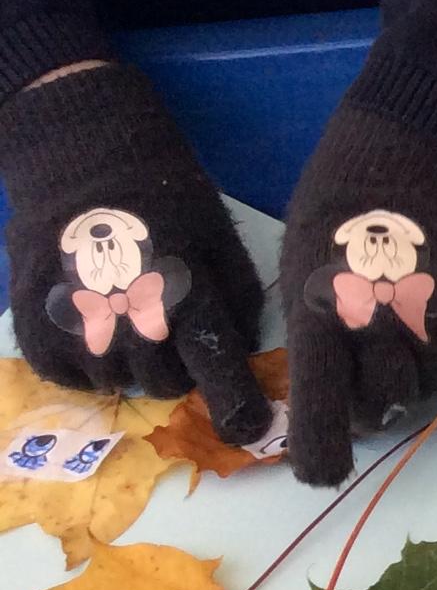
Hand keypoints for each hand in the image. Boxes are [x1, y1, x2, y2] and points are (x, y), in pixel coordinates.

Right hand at [0, 63, 268, 434]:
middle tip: (174, 330)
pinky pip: (66, 376)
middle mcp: (131, 320)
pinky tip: (96, 331)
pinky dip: (85, 366)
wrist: (84, 160)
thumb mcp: (223, 244)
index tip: (248, 430)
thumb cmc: (168, 201)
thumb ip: (239, 304)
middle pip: (167, 386)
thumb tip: (242, 353)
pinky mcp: (34, 323)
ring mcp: (78, 325)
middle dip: (181, 370)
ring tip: (132, 320)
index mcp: (187, 299)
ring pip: (118, 385)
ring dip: (132, 366)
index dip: (238, 409)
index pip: (218, 373)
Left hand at [280, 108, 436, 485]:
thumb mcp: (302, 280)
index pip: (322, 404)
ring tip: (407, 318)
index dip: (322, 451)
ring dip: (416, 371)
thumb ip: (318, 346)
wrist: (408, 161)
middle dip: (372, 396)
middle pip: (381, 405)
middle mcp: (383, 325)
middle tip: (372, 356)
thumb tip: (338, 407)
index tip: (321, 474)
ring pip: (428, 390)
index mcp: (323, 315)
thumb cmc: (339, 223)